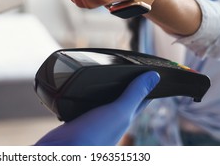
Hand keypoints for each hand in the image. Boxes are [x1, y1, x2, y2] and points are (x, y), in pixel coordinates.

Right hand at [34, 71, 159, 145]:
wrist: (65, 149)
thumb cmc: (94, 136)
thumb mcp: (119, 111)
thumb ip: (134, 94)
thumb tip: (154, 77)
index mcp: (124, 118)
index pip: (140, 99)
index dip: (147, 86)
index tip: (151, 74)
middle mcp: (110, 120)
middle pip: (122, 99)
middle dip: (125, 85)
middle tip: (128, 70)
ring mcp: (93, 120)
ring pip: (102, 101)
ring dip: (103, 90)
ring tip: (104, 77)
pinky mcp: (77, 119)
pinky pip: (83, 104)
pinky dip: (84, 96)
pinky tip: (80, 90)